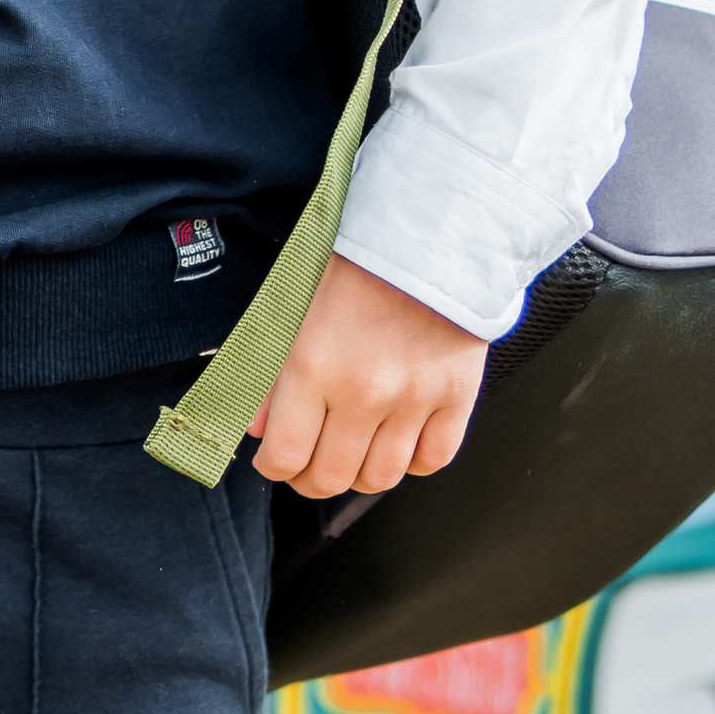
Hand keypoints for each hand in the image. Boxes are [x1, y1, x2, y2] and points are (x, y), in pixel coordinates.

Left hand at [248, 255, 485, 500]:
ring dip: (360, 474)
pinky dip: (412, 460)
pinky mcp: (456, 396)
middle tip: (310, 463)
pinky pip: (431, 461)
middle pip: (331, 478)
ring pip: (380, 478)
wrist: (426, 234)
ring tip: (353, 451)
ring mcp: (414, 398)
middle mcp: (363, 390)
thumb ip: (269, 373)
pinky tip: (398, 438)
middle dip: (311, 479)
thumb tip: (257, 431)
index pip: (285, 457)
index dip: (274, 468)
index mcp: (313, 364)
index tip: (277, 460)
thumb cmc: (355, 266)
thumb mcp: (294, 309)